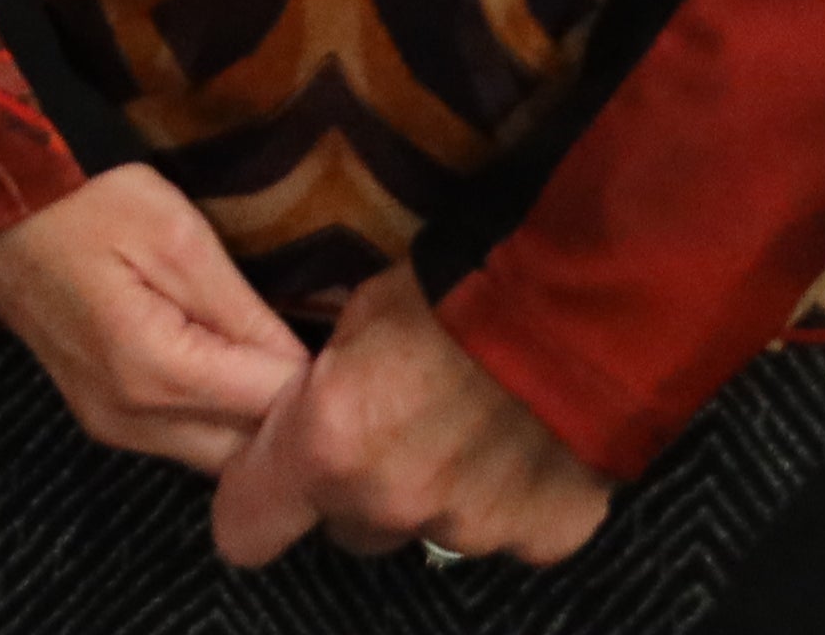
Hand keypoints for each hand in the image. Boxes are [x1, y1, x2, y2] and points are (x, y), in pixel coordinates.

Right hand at [0, 166, 310, 466]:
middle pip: (250, 455)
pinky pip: (184, 440)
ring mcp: (110, 428)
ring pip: (218, 456)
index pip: (276, 409)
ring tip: (280, 358)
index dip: (318, 378)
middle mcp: (132, 422)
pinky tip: (234, 370)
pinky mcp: (100, 418)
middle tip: (320, 356)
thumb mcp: (178, 235)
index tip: (342, 343)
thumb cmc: (85, 200)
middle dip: (292, 416)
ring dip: (255, 421)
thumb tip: (307, 371)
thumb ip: (244, 312)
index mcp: (156, 374)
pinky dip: (218, 417)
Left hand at [210, 261, 615, 569]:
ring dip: (443, 492)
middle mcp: (391, 504)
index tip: (271, 484)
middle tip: (398, 429)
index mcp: (328, 450)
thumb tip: (306, 409)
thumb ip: (323, 390)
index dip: (257, 504)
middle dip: (362, 489)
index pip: (246, 529)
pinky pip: (513, 532)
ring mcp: (471, 530)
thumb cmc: (455, 287)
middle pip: (352, 528)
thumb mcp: (356, 315)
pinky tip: (532, 442)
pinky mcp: (543, 537)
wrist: (578, 304)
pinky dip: (517, 499)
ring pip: (433, 531)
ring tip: (477, 423)